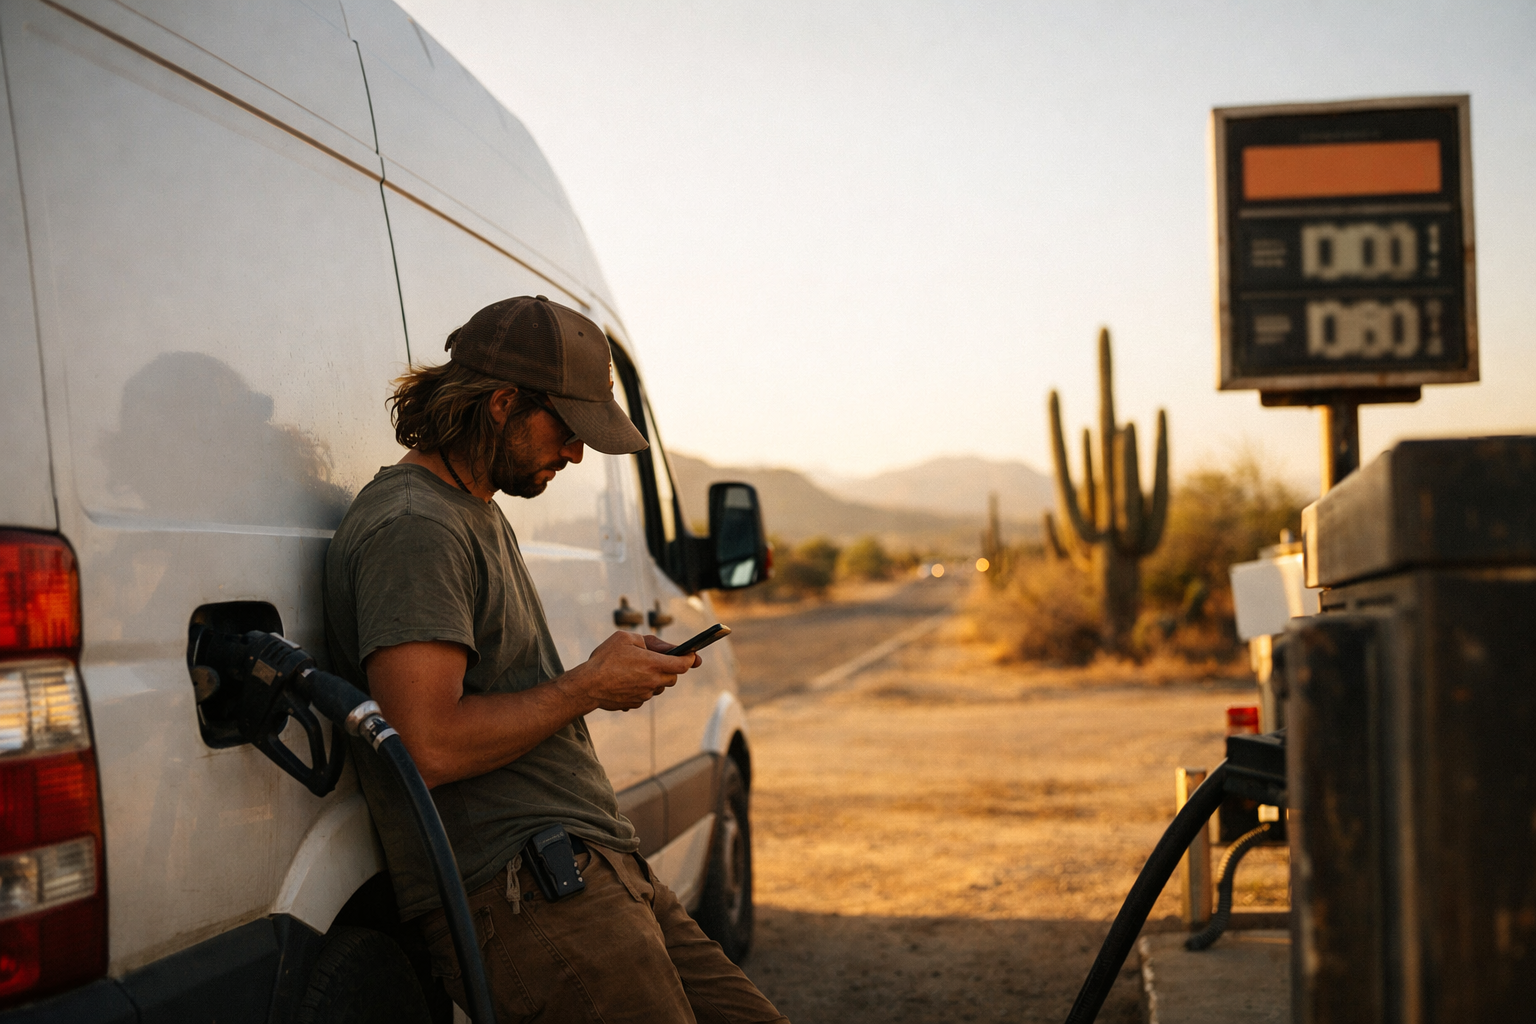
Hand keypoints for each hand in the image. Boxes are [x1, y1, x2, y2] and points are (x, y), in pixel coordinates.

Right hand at [561, 631, 696, 711]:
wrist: (587, 686)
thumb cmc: (605, 659)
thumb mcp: (626, 638)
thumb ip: (650, 641)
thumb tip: (666, 648)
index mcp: (653, 664)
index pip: (683, 664)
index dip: (690, 659)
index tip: (694, 656)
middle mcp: (653, 682)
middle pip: (673, 677)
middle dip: (670, 668)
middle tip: (658, 660)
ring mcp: (644, 695)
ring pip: (659, 686)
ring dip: (655, 678)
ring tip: (636, 668)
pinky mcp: (635, 703)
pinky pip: (645, 694)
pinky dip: (641, 687)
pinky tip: (626, 680)